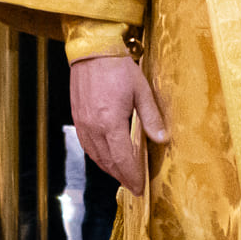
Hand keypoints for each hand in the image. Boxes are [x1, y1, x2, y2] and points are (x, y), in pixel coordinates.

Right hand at [68, 52, 168, 194]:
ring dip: (109, 169)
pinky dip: (98, 157)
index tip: (140, 188)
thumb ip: (152, 118)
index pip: (122, 159)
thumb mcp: (141, 91)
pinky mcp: (77, 118)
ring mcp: (82, 123)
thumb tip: (163, 139)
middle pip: (108, 162)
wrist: (92, 50)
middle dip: (122, 177)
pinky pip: (87, 145)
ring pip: (95, 156)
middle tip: (134, 187)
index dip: (132, 176)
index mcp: (110, 122)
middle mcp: (93, 127)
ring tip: (123, 176)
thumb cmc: (118, 68)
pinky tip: (106, 158)